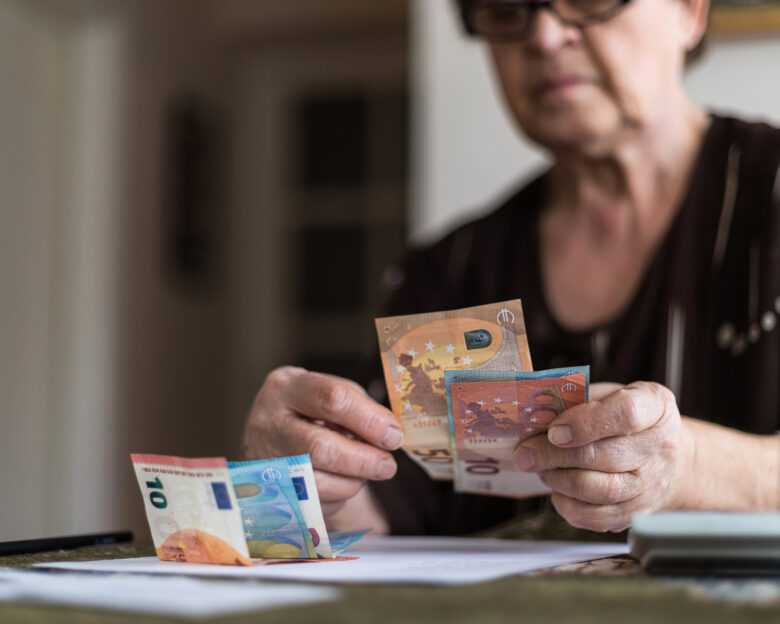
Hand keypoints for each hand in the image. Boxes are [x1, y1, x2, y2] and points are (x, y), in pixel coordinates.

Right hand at [241, 366, 402, 515]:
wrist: (267, 433)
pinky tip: (340, 480)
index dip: (370, 419)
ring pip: (317, 483)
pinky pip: (313, 504)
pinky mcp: (268, 493)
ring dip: (353, 482)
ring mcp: (263, 461)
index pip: (333, 399)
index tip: (394, 434)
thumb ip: (358, 407)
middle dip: (363, 459)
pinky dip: (337, 497)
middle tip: (388, 465)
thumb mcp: (327, 392)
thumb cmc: (307, 409)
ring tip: (365, 471)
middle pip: (319, 448)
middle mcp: (267, 424)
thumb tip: (388, 433)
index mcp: (285, 388)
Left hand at [513, 381, 690, 531]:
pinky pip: (595, 517)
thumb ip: (578, 400)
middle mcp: (659, 448)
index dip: (585, 423)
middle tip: (525, 452)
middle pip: (602, 455)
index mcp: (654, 407)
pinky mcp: (636, 513)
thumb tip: (537, 417)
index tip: (554, 430)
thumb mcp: (611, 394)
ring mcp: (650, 485)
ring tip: (540, 467)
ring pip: (598, 489)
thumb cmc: (628, 421)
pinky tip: (557, 488)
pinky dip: (567, 504)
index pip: (626, 414)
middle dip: (553, 454)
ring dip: (558, 479)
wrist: (667, 458)